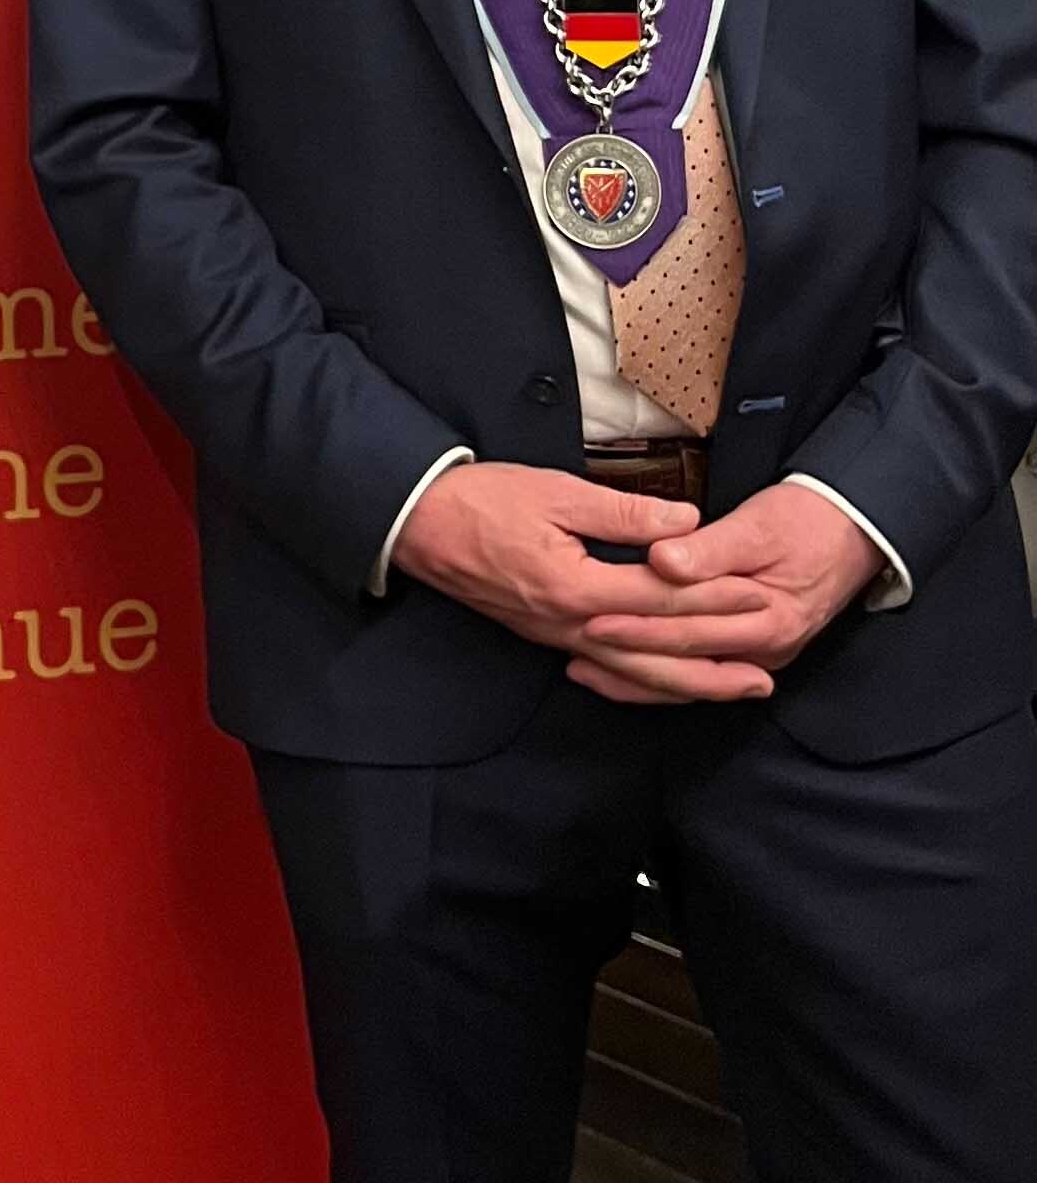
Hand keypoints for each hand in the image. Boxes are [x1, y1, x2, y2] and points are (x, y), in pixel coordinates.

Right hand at [393, 459, 730, 667]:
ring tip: (733, 690)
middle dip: (714, 665)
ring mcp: (555, 637)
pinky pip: (608, 668)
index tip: (760, 594)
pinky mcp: (545, 635)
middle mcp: (569, 625)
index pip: (662, 598)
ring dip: (687, 685)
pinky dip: (645, 682)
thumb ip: (624, 513)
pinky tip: (667, 684)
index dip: (715, 597)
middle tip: (764, 673)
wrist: (418, 525)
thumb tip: (685, 523)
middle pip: (655, 655)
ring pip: (633, 673)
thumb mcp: (554, 492)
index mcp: (576, 588)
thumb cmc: (481, 501)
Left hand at [562, 481, 882, 705]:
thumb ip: (710, 548)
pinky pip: (697, 671)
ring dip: (634, 676)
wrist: (854, 532)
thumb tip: (664, 561)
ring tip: (581, 668)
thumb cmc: (807, 522)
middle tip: (574, 646)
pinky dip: (657, 677)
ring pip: (687, 677)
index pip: (690, 626)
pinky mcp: (749, 652)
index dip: (639, 623)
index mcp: (768, 619)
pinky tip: (620, 675)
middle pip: (684, 657)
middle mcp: (765, 649)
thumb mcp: (759, 526)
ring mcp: (758, 656)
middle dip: (626, 655)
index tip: (594, 617)